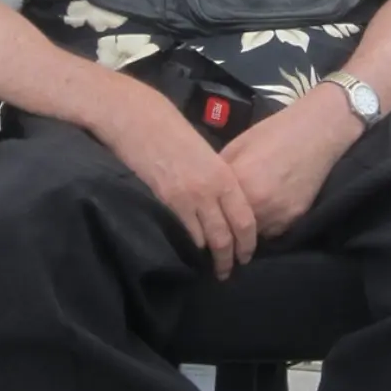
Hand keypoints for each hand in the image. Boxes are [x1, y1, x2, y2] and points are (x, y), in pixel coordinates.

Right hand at [92, 80, 257, 278]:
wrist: (141, 121)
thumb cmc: (173, 131)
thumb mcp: (205, 154)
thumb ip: (217, 178)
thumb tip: (222, 201)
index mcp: (224, 175)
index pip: (245, 218)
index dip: (248, 241)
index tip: (247, 254)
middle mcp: (211, 190)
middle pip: (228, 235)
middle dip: (232, 257)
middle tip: (232, 270)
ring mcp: (189, 198)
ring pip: (209, 239)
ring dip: (213, 256)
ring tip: (214, 268)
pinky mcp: (167, 202)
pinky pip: (186, 233)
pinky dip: (192, 246)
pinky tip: (192, 253)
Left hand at [220, 84, 360, 239]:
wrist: (316, 132)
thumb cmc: (274, 133)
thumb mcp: (237, 146)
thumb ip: (221, 172)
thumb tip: (206, 190)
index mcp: (240, 184)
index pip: (215, 214)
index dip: (208, 218)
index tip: (202, 223)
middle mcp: (259, 205)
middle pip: (233, 230)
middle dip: (226, 229)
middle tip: (219, 227)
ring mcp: (279, 215)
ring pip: (253, 235)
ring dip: (245, 231)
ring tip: (240, 222)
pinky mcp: (295, 219)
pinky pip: (273, 232)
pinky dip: (265, 226)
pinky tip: (263, 214)